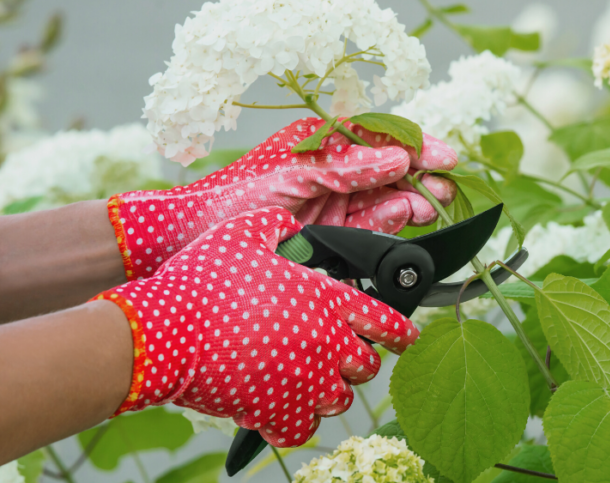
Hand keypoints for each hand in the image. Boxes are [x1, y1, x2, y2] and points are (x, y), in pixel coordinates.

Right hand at [92, 207, 417, 445]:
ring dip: (329, 392)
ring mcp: (303, 383)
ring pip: (339, 400)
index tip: (405, 337)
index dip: (401, 331)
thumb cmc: (201, 281)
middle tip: (341, 356)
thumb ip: (278, 226)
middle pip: (367, 366)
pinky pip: (302, 429)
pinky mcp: (274, 412)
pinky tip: (281, 408)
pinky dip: (297, 422)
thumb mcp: (243, 233)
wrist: (160, 333)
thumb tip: (291, 224)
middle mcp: (324, 344)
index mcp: (324, 300)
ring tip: (308, 381)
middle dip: (359, 361)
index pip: (385, 320)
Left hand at [109, 117, 457, 278]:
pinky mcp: (334, 232)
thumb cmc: (235, 196)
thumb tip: (398, 159)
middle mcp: (335, 168)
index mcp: (324, 141)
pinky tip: (401, 217)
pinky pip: (372, 226)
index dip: (417, 146)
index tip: (445, 158)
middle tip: (444, 188)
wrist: (196, 239)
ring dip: (410, 201)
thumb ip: (349, 168)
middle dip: (421, 177)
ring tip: (427, 205)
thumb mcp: (295, 175)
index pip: (383, 138)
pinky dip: (390, 223)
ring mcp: (336, 201)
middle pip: (392, 170)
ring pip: (387, 199)